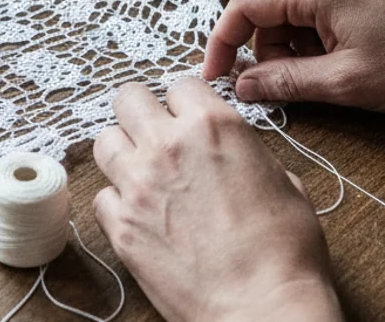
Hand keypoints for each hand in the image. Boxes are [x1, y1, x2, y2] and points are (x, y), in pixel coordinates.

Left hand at [93, 79, 341, 321]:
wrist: (262, 305)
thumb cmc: (284, 251)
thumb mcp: (284, 182)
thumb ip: (247, 154)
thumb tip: (234, 156)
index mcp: (213, 126)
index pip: (180, 84)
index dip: (185, 102)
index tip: (187, 117)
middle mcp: (168, 146)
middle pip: (128, 98)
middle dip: (140, 112)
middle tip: (153, 133)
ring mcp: (138, 185)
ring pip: (104, 142)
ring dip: (122, 152)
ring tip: (141, 172)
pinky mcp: (121, 226)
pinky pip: (100, 196)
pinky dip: (115, 202)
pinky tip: (138, 214)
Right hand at [204, 0, 384, 111]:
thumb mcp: (344, 84)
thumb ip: (285, 82)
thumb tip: (241, 87)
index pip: (247, 4)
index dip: (223, 41)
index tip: (216, 75)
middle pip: (268, 10)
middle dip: (266, 51)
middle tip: (286, 87)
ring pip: (290, 13)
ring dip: (291, 49)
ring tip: (323, 78)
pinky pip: (314, 11)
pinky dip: (312, 41)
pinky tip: (336, 64)